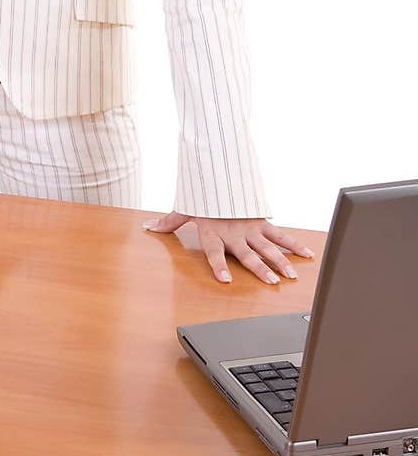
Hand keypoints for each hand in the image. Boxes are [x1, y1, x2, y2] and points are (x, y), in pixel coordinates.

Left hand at [142, 211, 315, 284]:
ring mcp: (250, 228)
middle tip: (272, 282)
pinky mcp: (262, 222)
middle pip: (249, 253)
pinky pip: (280, 235)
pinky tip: (308, 255)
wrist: (220, 173)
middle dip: (261, 268)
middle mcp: (234, 233)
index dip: (219, 265)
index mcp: (213, 233)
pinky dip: (295, 245)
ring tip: (291, 275)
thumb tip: (148, 227)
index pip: (215, 252)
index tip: (224, 280)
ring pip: (269, 247)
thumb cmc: (203, 195)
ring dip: (281, 261)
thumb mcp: (184, 208)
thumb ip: (168, 222)